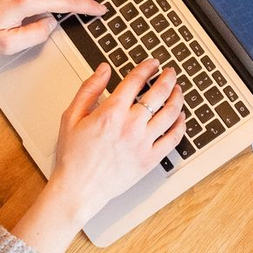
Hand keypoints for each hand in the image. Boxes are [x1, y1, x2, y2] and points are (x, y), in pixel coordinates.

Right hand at [48, 60, 185, 222]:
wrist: (78, 189)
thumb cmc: (73, 156)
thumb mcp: (71, 116)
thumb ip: (89, 89)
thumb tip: (103, 70)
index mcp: (112, 112)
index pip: (136, 80)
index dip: (148, 67)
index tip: (152, 63)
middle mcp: (131, 125)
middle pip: (159, 93)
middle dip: (167, 78)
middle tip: (170, 72)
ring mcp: (143, 143)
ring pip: (171, 113)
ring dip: (177, 97)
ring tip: (178, 90)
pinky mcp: (150, 159)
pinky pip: (173, 139)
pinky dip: (180, 125)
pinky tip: (180, 118)